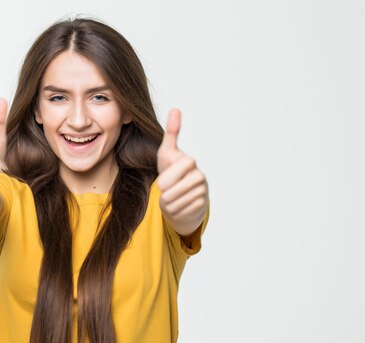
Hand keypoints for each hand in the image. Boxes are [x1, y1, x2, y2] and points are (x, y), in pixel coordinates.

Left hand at [156, 109, 208, 235]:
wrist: (178, 195)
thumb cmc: (171, 171)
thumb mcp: (167, 152)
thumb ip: (171, 133)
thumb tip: (175, 109)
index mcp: (191, 162)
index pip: (184, 166)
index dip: (169, 176)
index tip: (160, 184)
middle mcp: (200, 176)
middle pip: (180, 188)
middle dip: (168, 194)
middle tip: (163, 193)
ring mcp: (203, 192)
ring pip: (180, 202)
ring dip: (169, 204)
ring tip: (168, 199)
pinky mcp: (202, 207)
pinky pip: (184, 212)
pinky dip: (176, 212)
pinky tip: (176, 207)